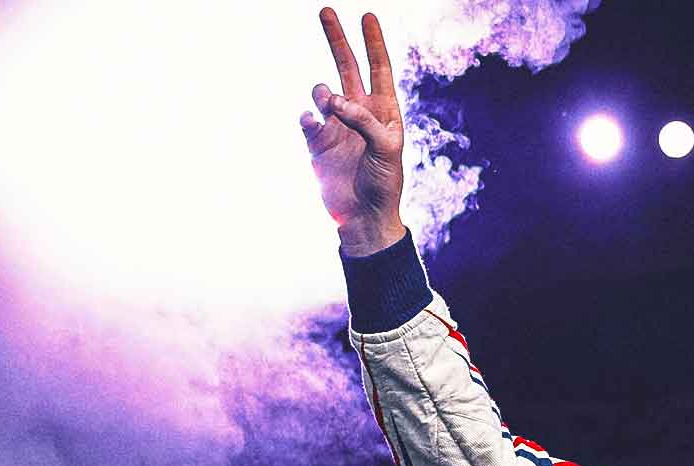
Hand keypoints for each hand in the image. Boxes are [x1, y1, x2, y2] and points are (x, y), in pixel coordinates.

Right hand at [299, 8, 405, 253]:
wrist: (363, 217)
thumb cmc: (384, 184)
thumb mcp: (386, 150)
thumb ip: (364, 120)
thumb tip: (334, 100)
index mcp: (384, 112)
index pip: (379, 69)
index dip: (374, 43)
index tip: (368, 16)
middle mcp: (359, 113)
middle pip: (347, 67)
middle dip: (337, 40)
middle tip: (326, 11)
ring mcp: (337, 126)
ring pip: (323, 91)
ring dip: (323, 92)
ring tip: (329, 105)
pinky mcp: (317, 143)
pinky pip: (307, 119)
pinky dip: (307, 117)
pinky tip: (312, 122)